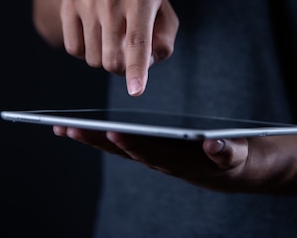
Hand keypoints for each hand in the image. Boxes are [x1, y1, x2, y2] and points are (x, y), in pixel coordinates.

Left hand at [53, 126, 252, 191]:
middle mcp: (159, 161)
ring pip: (115, 148)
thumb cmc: (231, 156)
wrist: (227, 168)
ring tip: (61, 128)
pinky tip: (76, 129)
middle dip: (95, 140)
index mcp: (178, 161)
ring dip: (89, 139)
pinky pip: (118, 144)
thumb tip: (214, 144)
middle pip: (123, 151)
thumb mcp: (235, 154)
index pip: (151, 152)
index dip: (132, 143)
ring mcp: (149, 156)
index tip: (113, 133)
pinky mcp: (145, 150)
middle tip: (67, 129)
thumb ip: (226, 151)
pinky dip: (96, 137)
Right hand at [60, 0, 178, 95]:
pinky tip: (94, 34)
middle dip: (121, 68)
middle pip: (112, 59)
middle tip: (126, 56)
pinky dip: (85, 51)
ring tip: (111, 37)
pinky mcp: (68, 4)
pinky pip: (73, 49)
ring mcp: (86, 1)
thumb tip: (151, 62)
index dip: (137, 70)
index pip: (137, 42)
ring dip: (103, 59)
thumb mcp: (161, 6)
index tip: (136, 90)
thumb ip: (165, 37)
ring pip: (92, 58)